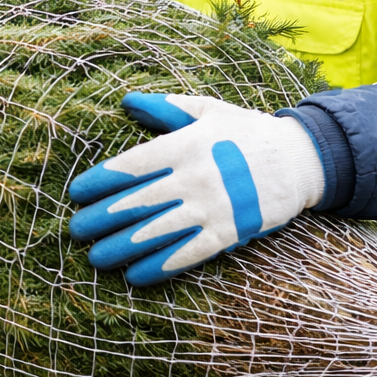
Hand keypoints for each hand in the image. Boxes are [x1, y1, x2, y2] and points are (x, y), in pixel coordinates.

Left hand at [67, 93, 323, 285]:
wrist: (301, 158)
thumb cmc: (247, 131)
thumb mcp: (207, 110)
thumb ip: (165, 108)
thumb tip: (127, 101)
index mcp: (185, 144)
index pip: (132, 166)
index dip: (101, 181)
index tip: (77, 193)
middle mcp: (194, 177)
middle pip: (137, 202)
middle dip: (101, 218)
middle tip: (75, 230)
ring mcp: (212, 207)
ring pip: (157, 232)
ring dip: (122, 247)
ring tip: (95, 257)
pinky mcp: (230, 232)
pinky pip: (188, 253)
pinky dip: (160, 267)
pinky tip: (136, 275)